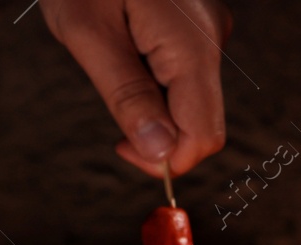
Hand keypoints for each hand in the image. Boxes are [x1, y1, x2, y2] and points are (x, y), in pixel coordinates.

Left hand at [43, 0, 231, 176]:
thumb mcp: (88, 34)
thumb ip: (126, 96)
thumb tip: (158, 153)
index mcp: (191, 48)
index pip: (202, 136)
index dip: (165, 159)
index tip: (121, 148)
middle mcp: (212, 42)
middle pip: (200, 122)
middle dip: (157, 130)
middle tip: (109, 99)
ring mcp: (208, 33)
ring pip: (189, 100)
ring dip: (149, 100)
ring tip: (112, 53)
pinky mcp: (197, 28)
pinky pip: (183, 75)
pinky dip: (153, 77)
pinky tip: (124, 42)